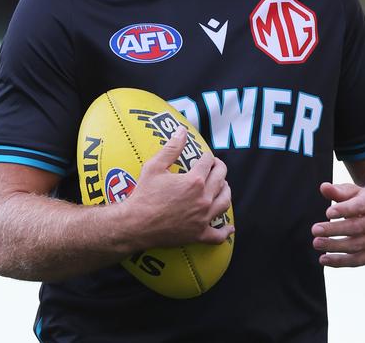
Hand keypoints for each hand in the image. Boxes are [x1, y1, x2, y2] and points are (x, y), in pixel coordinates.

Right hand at [124, 126, 233, 248]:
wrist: (135, 225)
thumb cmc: (143, 195)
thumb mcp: (154, 166)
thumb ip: (171, 147)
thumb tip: (182, 131)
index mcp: (194, 181)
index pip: (208, 161)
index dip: (206, 156)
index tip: (203, 156)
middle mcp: (203, 199)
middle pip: (221, 178)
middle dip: (219, 169)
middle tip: (215, 166)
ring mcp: (203, 218)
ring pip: (225, 202)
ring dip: (226, 191)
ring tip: (222, 186)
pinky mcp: (199, 235)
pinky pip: (218, 235)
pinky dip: (225, 231)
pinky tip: (229, 227)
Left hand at [311, 182, 364, 267]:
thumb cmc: (361, 202)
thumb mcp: (352, 192)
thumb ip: (337, 191)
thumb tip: (323, 187)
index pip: (358, 206)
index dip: (344, 210)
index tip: (327, 213)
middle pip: (356, 227)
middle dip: (334, 230)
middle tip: (314, 230)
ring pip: (356, 246)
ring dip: (334, 246)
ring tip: (316, 243)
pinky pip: (358, 260)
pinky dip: (340, 261)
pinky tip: (324, 259)